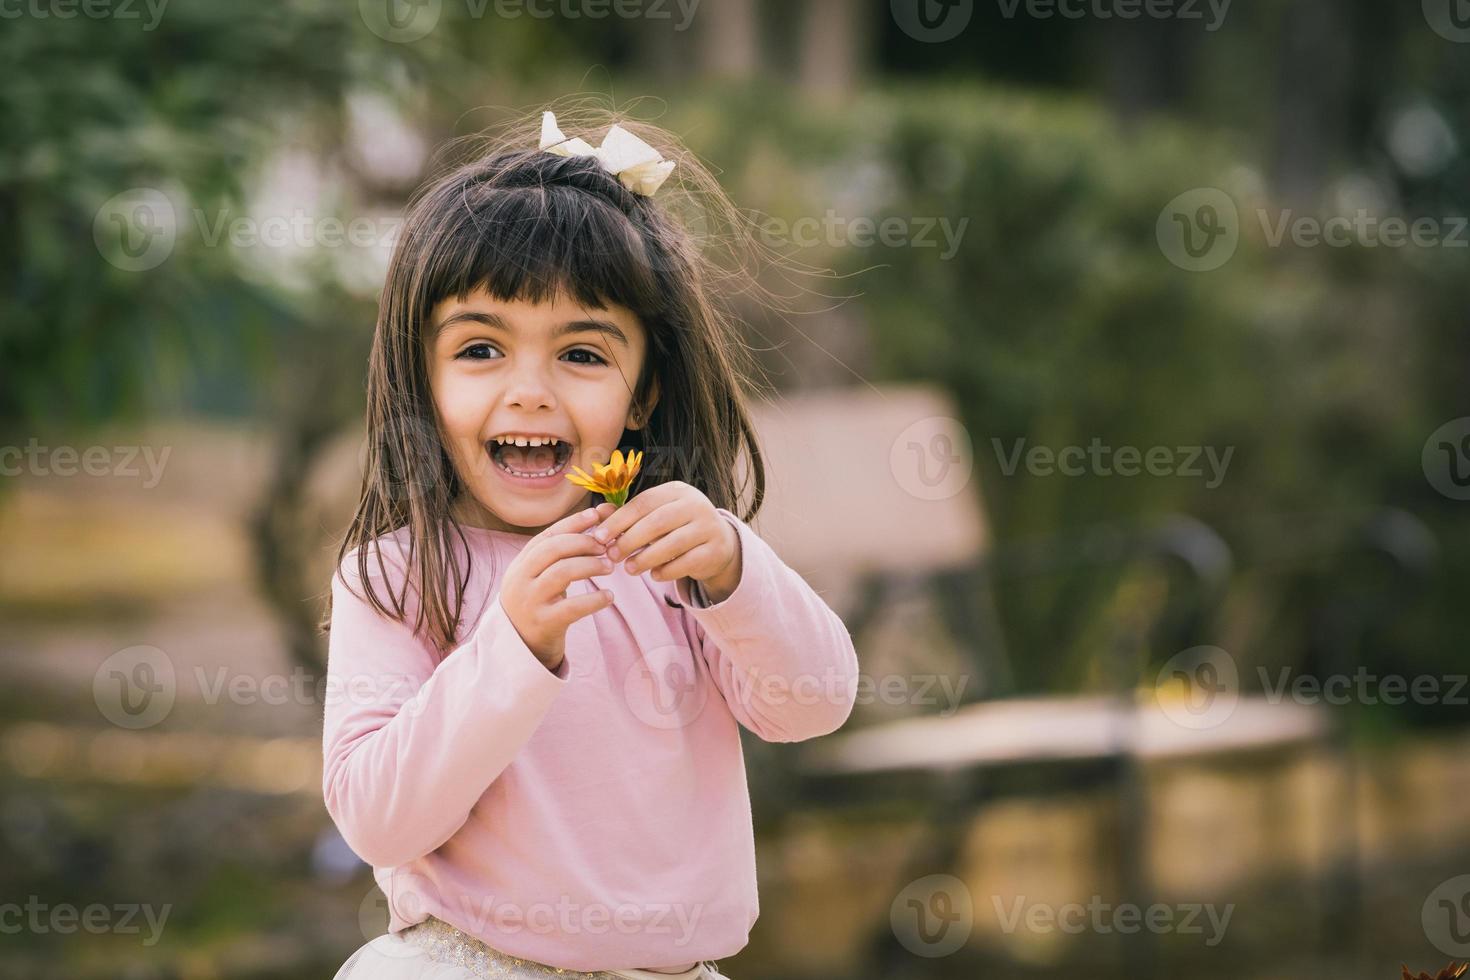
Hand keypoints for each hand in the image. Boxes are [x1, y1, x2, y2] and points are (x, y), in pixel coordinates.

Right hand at [498, 502, 618, 670]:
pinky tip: (610, 597)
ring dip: (590, 565)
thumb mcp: (539, 577)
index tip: (597, 515)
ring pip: (562, 572)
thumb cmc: (538, 605)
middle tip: (606, 546)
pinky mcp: (544, 623)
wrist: (519, 649)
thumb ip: (560, 554)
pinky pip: (572, 607)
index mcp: (520, 564)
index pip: (547, 535)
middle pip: (553, 549)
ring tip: (610, 567)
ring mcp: (530, 601)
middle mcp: (521, 579)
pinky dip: (595, 600)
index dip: (573, 522)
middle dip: (583, 542)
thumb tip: (597, 522)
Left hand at [595, 482, 741, 602]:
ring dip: (646, 558)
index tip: (599, 537)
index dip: (618, 520)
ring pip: (673, 543)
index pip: (643, 502)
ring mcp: (708, 527)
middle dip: (631, 540)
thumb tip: (597, 513)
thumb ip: (629, 515)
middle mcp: (696, 504)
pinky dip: (667, 571)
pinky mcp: (715, 550)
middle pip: (657, 522)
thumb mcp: (655, 515)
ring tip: (629, 569)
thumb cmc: (677, 527)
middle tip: (612, 555)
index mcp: (677, 491)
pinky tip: (654, 575)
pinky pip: (687, 562)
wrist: (719, 542)